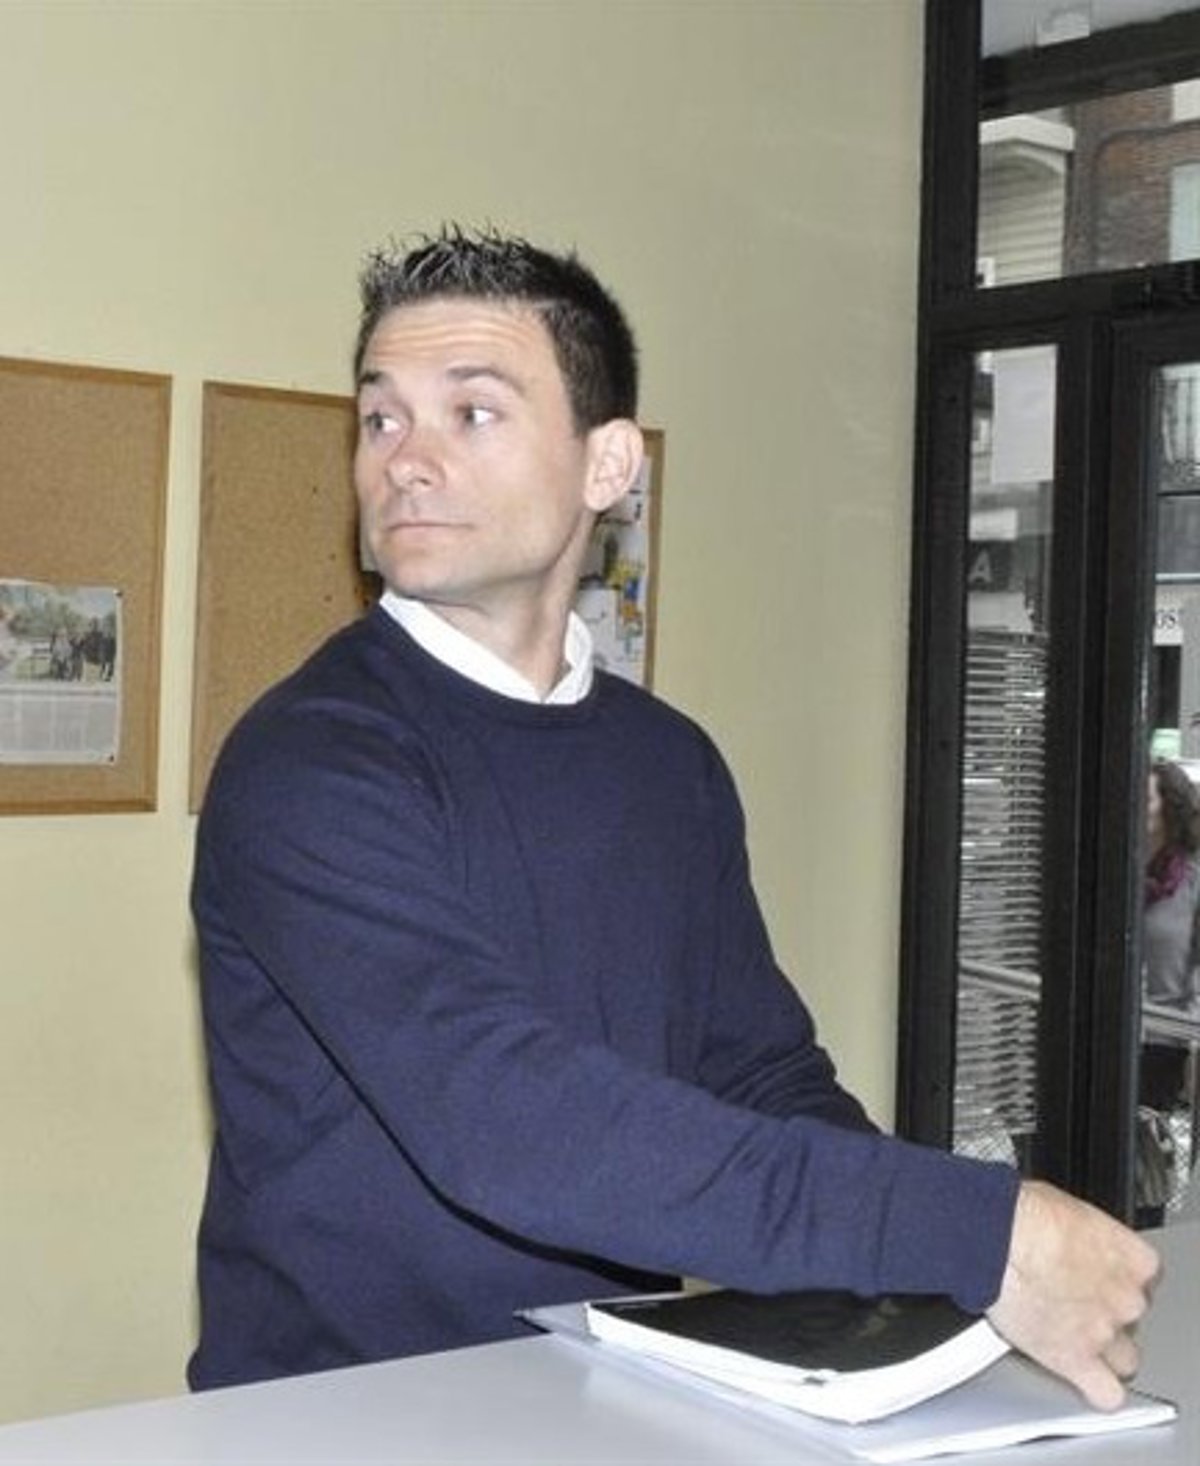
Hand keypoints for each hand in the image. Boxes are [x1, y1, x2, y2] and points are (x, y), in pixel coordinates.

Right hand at [985, 1179, 1159, 1409]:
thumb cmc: (1024, 1215)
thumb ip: (1083, 1239)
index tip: (1099, 1274)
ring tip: (1075, 1337)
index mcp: (1130, 1258)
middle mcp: (1125, 1298)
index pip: (1145, 1276)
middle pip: (1133, 1315)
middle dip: (1107, 1310)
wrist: (1000, 1239)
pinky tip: (1085, 1379)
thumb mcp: (1068, 1210)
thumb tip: (1072, 1240)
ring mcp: (1103, 1331)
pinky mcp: (1074, 1358)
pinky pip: (1105, 1393)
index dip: (1117, 1276)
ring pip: (1126, 1358)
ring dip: (1106, 1351)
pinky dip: (1098, 1390)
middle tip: (1075, 1299)